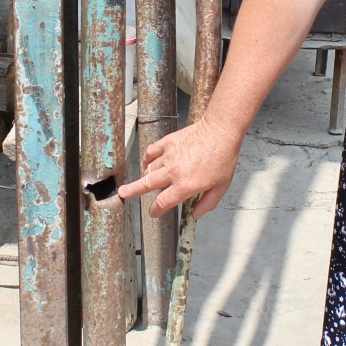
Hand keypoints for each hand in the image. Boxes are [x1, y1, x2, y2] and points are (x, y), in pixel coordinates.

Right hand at [116, 116, 243, 217]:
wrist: (220, 131)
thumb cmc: (223, 158)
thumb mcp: (221, 187)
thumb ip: (207, 203)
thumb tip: (196, 214)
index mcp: (185, 186)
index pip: (163, 202)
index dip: (156, 210)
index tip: (153, 213)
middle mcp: (173, 172)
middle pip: (147, 185)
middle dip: (133, 191)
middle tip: (123, 193)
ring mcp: (168, 156)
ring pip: (149, 169)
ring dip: (145, 176)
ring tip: (143, 180)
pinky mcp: (168, 143)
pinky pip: (151, 152)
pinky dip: (146, 158)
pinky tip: (146, 162)